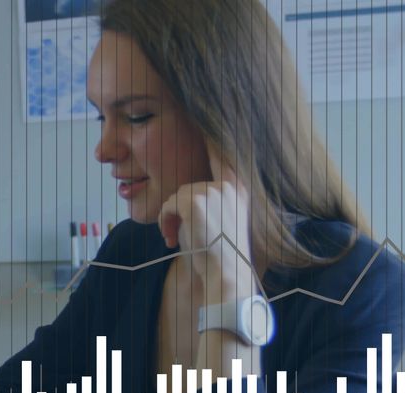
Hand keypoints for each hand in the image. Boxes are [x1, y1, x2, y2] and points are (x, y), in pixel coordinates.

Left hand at [158, 144, 255, 299]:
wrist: (224, 274)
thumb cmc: (219, 253)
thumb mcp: (222, 217)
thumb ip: (212, 197)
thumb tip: (188, 189)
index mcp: (238, 186)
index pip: (221, 150)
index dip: (210, 133)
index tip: (200, 105)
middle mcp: (228, 184)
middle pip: (188, 183)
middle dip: (179, 209)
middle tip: (183, 232)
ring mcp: (212, 191)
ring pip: (176, 194)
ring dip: (172, 218)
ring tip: (181, 238)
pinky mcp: (195, 202)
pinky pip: (169, 204)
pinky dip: (166, 222)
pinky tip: (173, 238)